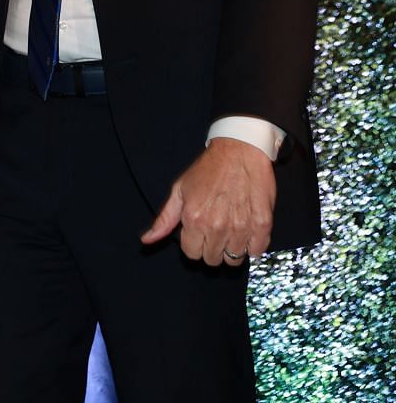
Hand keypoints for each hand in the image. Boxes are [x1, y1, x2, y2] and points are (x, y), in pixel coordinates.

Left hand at [140, 137, 275, 265]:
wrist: (239, 151)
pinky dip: (251, 246)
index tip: (199, 233)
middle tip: (215, 230)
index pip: (192, 254)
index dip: (194, 245)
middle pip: (213, 259)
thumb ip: (165, 219)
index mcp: (194, 219)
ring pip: (235, 259)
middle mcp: (217, 227)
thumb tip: (147, 240)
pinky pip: (256, 251)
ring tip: (230, 229)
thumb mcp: (179, 190)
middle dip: (211, 248)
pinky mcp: (262, 225)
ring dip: (232, 248)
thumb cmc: (208, 169)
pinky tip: (246, 230)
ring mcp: (241, 228)